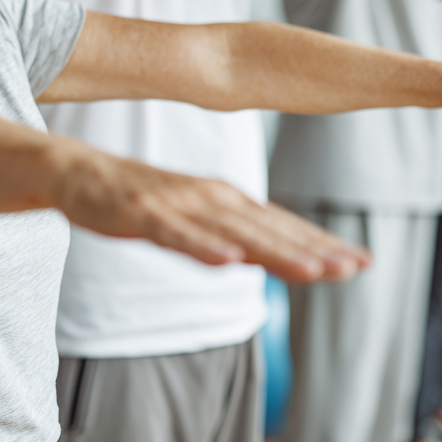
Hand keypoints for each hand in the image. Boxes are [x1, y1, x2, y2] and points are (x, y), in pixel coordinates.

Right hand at [55, 143, 370, 283]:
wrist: (79, 171)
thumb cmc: (141, 196)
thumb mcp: (195, 215)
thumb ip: (232, 234)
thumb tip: (272, 258)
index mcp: (225, 199)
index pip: (282, 225)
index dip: (321, 243)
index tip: (362, 262)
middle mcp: (209, 198)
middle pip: (268, 230)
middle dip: (313, 250)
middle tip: (356, 268)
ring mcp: (176, 205)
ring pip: (232, 233)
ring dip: (274, 252)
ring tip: (313, 271)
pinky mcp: (141, 214)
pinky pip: (175, 235)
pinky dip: (203, 247)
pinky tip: (229, 262)